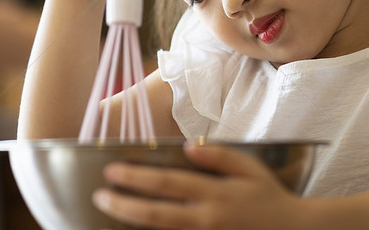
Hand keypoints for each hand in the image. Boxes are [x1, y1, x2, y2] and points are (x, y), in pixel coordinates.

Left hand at [93, 142, 301, 228]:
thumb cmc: (269, 197)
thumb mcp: (250, 169)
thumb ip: (219, 156)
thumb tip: (188, 146)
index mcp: (215, 195)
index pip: (167, 184)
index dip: (137, 177)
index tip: (112, 170)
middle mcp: (206, 220)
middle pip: (156, 213)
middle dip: (123, 204)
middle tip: (99, 196)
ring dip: (131, 223)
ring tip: (108, 211)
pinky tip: (135, 229)